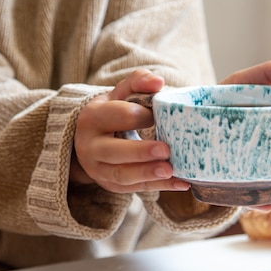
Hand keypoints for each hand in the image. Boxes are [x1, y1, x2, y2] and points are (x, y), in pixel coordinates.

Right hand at [72, 69, 189, 192]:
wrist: (90, 139)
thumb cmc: (111, 112)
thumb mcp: (119, 94)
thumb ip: (138, 82)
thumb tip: (158, 82)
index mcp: (92, 118)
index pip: (117, 116)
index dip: (140, 115)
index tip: (159, 115)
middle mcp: (90, 146)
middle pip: (114, 151)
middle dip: (140, 152)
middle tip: (166, 149)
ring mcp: (99, 169)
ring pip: (122, 175)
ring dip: (148, 173)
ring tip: (171, 170)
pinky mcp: (111, 185)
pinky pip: (136, 188)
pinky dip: (160, 186)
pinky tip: (180, 182)